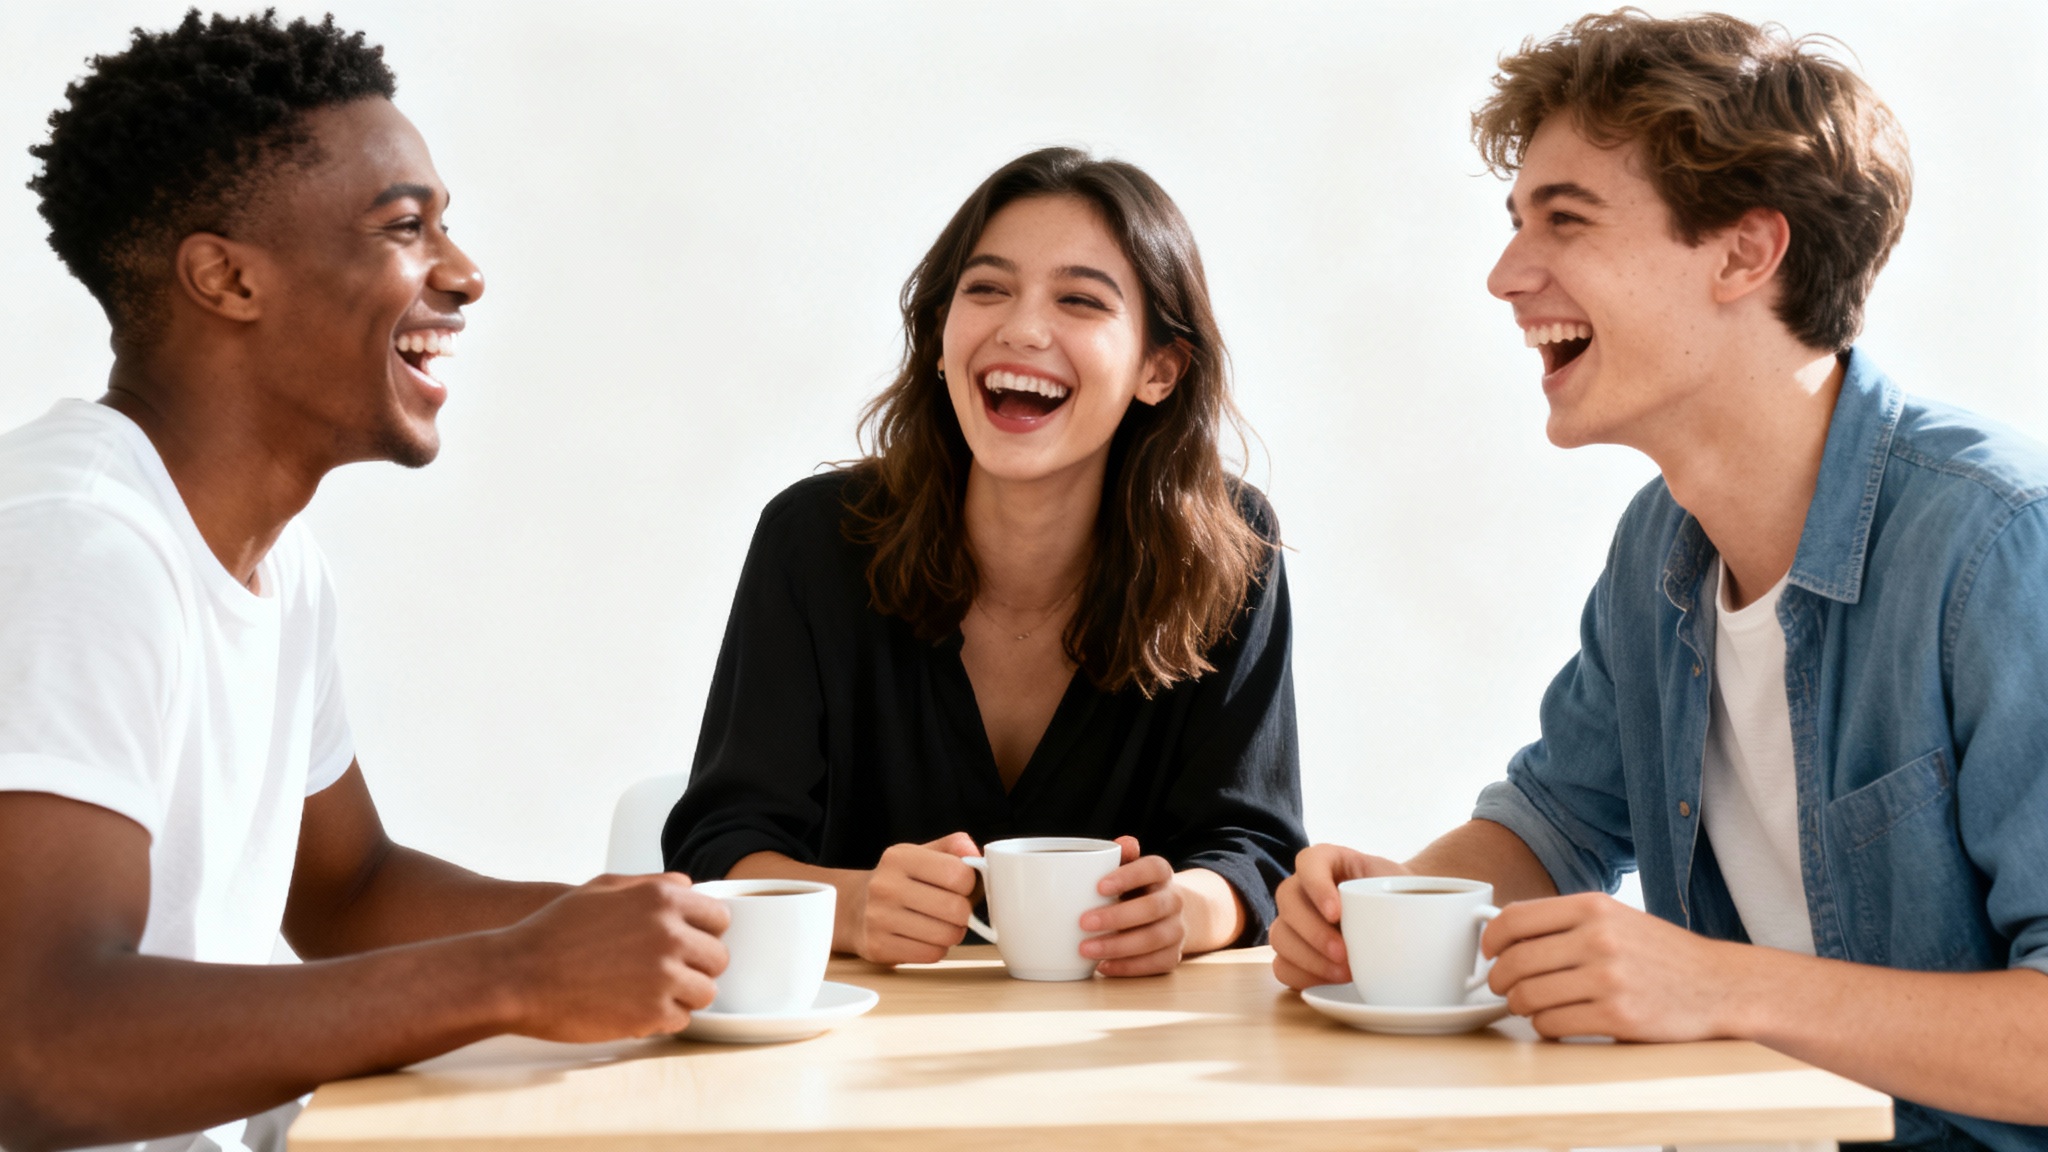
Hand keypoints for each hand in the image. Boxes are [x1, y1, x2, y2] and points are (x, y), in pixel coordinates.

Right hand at [494, 872, 729, 1041]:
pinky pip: (681, 1019)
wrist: (517, 975)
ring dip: (683, 994)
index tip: (686, 943)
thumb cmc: (554, 931)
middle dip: (696, 965)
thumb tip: (688, 888)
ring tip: (651, 992)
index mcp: (663, 899)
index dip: (703, 932)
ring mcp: (664, 976)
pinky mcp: (652, 1014)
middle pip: (718, 957)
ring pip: (706, 991)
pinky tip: (636, 1008)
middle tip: (667, 972)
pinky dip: (663, 1018)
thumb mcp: (603, 887)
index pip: (719, 918)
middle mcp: (671, 934)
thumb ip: (652, 884)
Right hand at [847, 833, 979, 965]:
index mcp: (900, 857)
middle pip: (956, 909)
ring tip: (940, 924)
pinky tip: (926, 938)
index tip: (961, 887)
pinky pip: (931, 954)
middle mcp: (886, 886)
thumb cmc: (900, 880)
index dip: (970, 884)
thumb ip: (954, 847)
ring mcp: (879, 918)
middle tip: (955, 911)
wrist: (855, 907)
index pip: (959, 874)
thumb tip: (978, 857)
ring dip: (953, 933)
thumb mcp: (922, 854)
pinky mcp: (879, 946)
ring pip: (947, 935)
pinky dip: (937, 949)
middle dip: (964, 913)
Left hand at [1079, 836, 1184, 976]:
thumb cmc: (1135, 889)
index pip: (1152, 868)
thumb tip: (1121, 843)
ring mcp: (1176, 930)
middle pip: (1152, 907)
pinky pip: (1154, 964)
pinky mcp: (1173, 956)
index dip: (1127, 876)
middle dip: (1117, 917)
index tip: (1098, 886)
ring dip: (1117, 946)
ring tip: (1085, 949)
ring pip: (1153, 939)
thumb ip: (1121, 856)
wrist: (1169, 914)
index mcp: (1161, 874)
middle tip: (1083, 922)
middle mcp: (1174, 900)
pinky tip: (1102, 966)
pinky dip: (1127, 967)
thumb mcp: (1129, 869)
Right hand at [1269, 842, 1405, 989]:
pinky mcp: (1294, 951)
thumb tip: (1433, 914)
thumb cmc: (1400, 895)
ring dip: (1308, 958)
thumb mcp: (1406, 883)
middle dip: (1313, 931)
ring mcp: (1294, 920)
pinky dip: (1302, 976)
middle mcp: (1303, 887)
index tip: (1337, 912)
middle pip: (1288, 900)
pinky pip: (1282, 965)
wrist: (1398, 916)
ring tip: (1343, 974)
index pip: (1308, 862)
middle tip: (1344, 953)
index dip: (1316, 886)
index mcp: (1328, 860)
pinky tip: (1329, 981)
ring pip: (1280, 935)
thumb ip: (1410, 891)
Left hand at [1483, 892, 1743, 1039]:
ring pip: (1529, 997)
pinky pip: (1553, 1024)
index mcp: (1593, 907)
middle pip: (1515, 962)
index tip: (1488, 953)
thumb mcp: (1616, 919)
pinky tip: (1556, 1022)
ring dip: (1520, 1006)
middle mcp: (1598, 939)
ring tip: (1530, 1006)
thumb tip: (1504, 933)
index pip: (1515, 919)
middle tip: (1503, 987)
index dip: (1491, 940)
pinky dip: (1544, 1027)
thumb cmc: (1661, 954)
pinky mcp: (1617, 1017)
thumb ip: (1565, 922)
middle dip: (1499, 980)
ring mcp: (1608, 979)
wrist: (1719, 985)